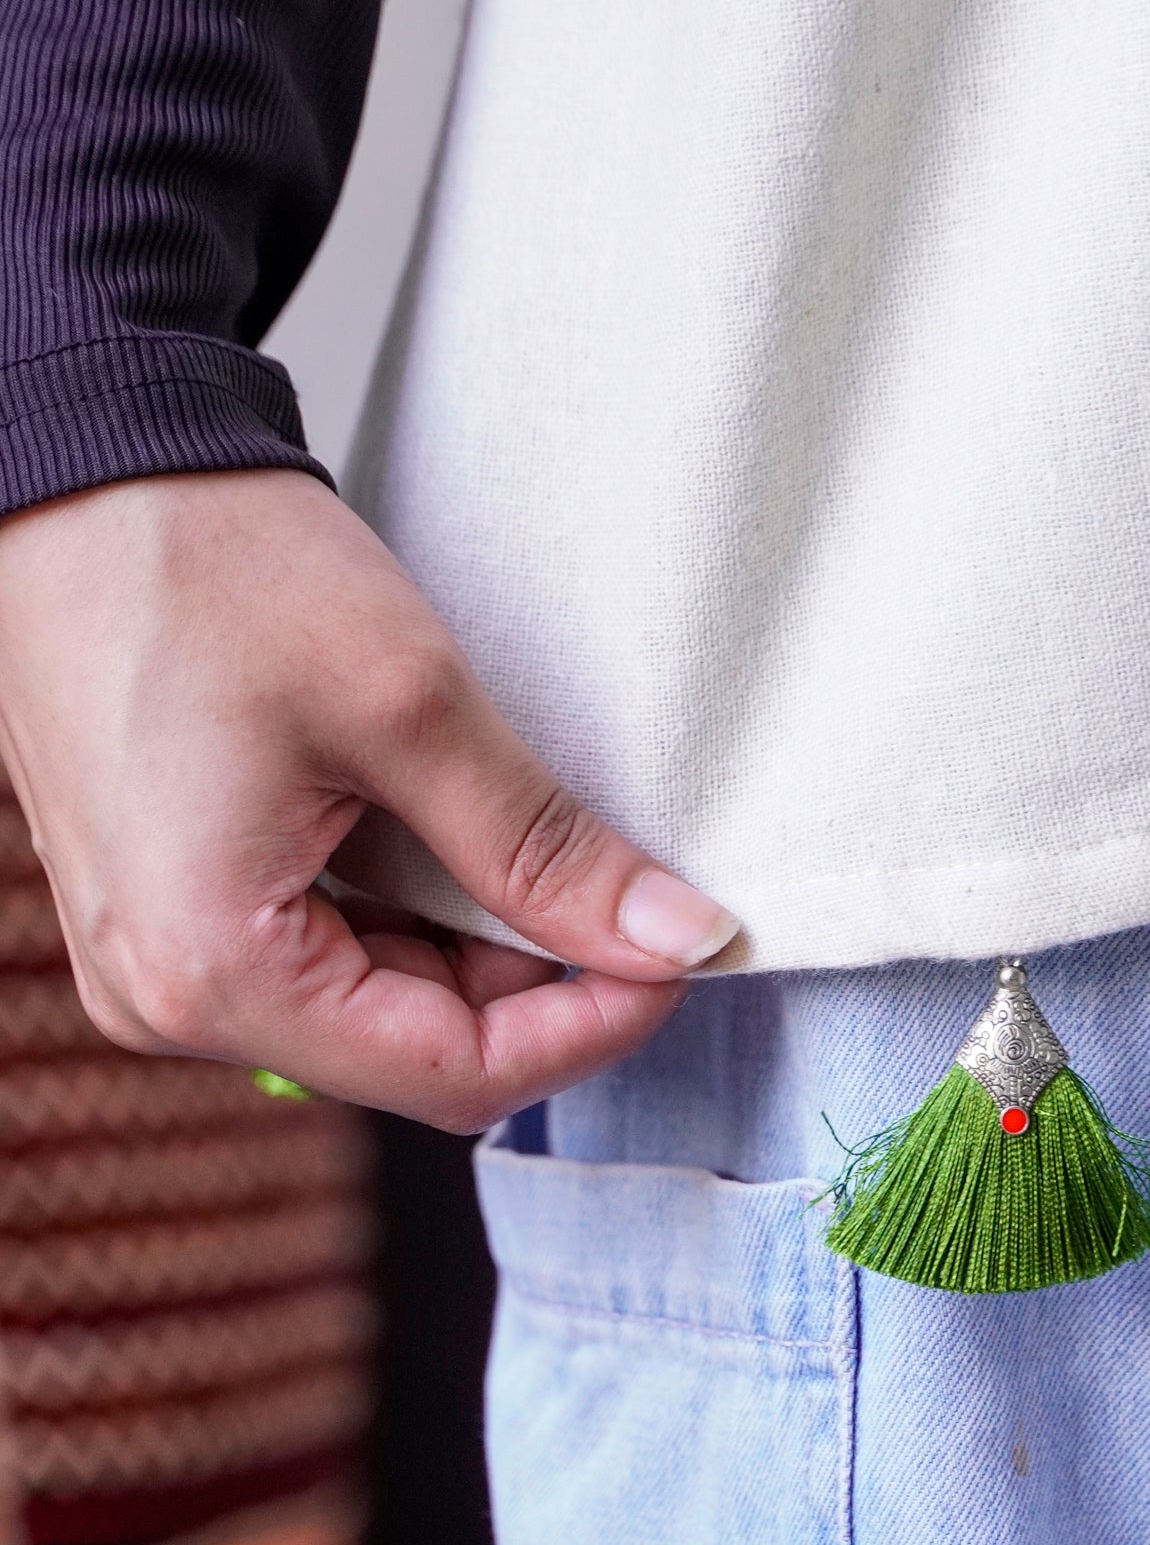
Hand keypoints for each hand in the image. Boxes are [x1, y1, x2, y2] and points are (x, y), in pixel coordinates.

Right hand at [0, 469, 736, 1128]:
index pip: (455, 1076)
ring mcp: (161, 958)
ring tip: (534, 832)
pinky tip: (451, 823)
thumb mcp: (407, 706)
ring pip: (381, 1006)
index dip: (591, 1024)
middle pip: (418, 1053)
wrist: (73, 468)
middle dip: (539, 980)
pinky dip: (415, 906)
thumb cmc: (202, 566)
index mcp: (211, 972)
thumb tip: (681, 939)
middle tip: (626, 881)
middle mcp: (168, 997)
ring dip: (479, 938)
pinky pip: (328, 950)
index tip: (678, 950)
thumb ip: (545, 847)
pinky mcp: (173, 908)